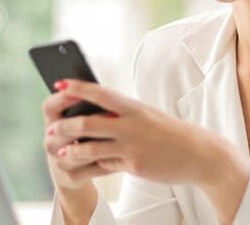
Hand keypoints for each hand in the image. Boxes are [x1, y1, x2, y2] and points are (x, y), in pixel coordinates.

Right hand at [41, 82, 116, 190]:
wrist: (75, 172)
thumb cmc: (81, 138)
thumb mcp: (77, 121)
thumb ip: (84, 107)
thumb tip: (101, 90)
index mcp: (52, 122)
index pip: (49, 106)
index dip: (62, 98)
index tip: (81, 91)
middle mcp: (50, 142)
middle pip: (63, 129)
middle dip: (85, 123)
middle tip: (110, 117)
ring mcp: (59, 161)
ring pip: (78, 151)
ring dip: (99, 144)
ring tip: (119, 137)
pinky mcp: (71, 177)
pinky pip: (92, 168)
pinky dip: (109, 162)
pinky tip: (123, 156)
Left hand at [45, 79, 248, 186]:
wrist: (198, 154)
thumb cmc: (169, 132)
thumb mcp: (147, 115)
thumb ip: (123, 113)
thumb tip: (96, 113)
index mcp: (134, 106)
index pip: (100, 93)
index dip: (78, 87)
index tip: (59, 83)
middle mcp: (130, 124)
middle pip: (88, 122)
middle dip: (65, 125)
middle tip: (51, 128)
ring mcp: (131, 145)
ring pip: (91, 146)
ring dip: (71, 149)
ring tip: (60, 151)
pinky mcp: (134, 165)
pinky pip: (105, 163)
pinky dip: (91, 162)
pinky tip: (82, 163)